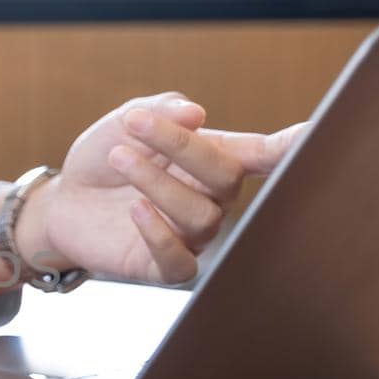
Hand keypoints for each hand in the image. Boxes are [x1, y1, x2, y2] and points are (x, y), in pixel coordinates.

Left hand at [22, 93, 302, 283]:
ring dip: (157, 181)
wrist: (65, 200)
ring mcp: (192, 236)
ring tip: (119, 158)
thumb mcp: (129, 120)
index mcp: (215, 160)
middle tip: (135, 124)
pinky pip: (181, 262)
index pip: (265, 154)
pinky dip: (160, 235)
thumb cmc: (106, 158)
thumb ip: (163, 110)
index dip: (292, 146)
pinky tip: (136, 211)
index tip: (312, 134)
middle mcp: (213, 200)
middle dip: (182, 145)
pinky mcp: (164, 268)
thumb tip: (196, 112)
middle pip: (225, 177)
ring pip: (201, 216)